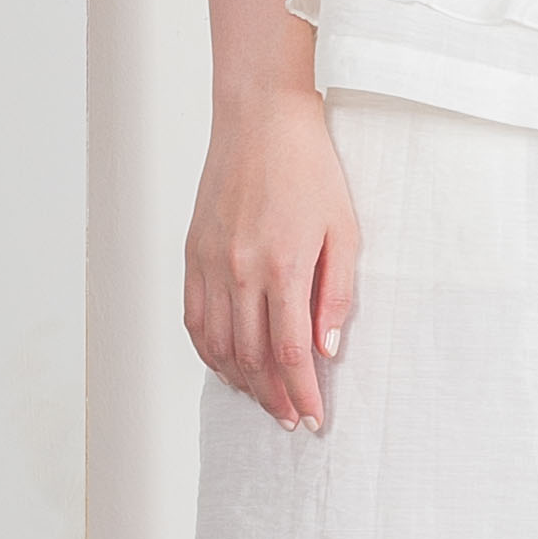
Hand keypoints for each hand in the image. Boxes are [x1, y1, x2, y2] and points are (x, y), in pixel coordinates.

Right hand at [184, 90, 357, 434]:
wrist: (260, 120)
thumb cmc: (308, 167)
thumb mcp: (344, 229)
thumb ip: (335, 294)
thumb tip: (325, 349)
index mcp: (281, 266)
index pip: (288, 352)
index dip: (301, 392)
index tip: (313, 417)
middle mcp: (238, 271)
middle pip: (251, 358)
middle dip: (274, 397)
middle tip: (291, 418)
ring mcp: (210, 264)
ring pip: (218, 346)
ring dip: (241, 382)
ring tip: (263, 400)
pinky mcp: (193, 255)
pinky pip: (195, 319)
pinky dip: (209, 351)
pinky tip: (226, 365)